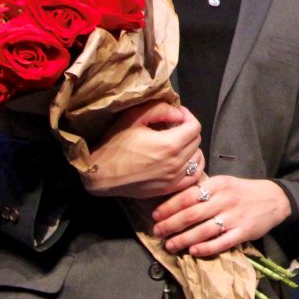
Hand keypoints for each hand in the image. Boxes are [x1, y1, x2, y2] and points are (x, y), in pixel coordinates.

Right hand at [81, 102, 202, 199]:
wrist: (100, 174)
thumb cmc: (115, 144)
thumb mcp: (134, 118)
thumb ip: (161, 110)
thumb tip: (180, 114)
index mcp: (169, 144)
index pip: (194, 126)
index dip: (188, 116)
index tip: (177, 114)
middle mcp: (176, 162)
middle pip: (196, 140)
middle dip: (188, 130)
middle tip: (173, 127)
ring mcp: (175, 178)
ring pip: (198, 157)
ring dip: (191, 147)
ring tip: (177, 142)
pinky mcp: (170, 188)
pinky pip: (194, 176)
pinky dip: (193, 165)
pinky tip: (184, 159)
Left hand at [154, 175, 291, 257]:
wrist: (274, 199)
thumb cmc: (242, 192)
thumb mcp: (224, 184)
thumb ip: (202, 191)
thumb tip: (173, 204)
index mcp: (218, 184)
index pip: (187, 196)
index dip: (168, 207)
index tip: (155, 216)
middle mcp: (226, 199)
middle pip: (191, 214)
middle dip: (170, 225)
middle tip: (158, 233)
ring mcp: (235, 216)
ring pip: (203, 231)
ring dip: (183, 240)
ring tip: (171, 245)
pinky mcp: (244, 232)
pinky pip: (221, 242)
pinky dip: (205, 248)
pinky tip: (193, 251)